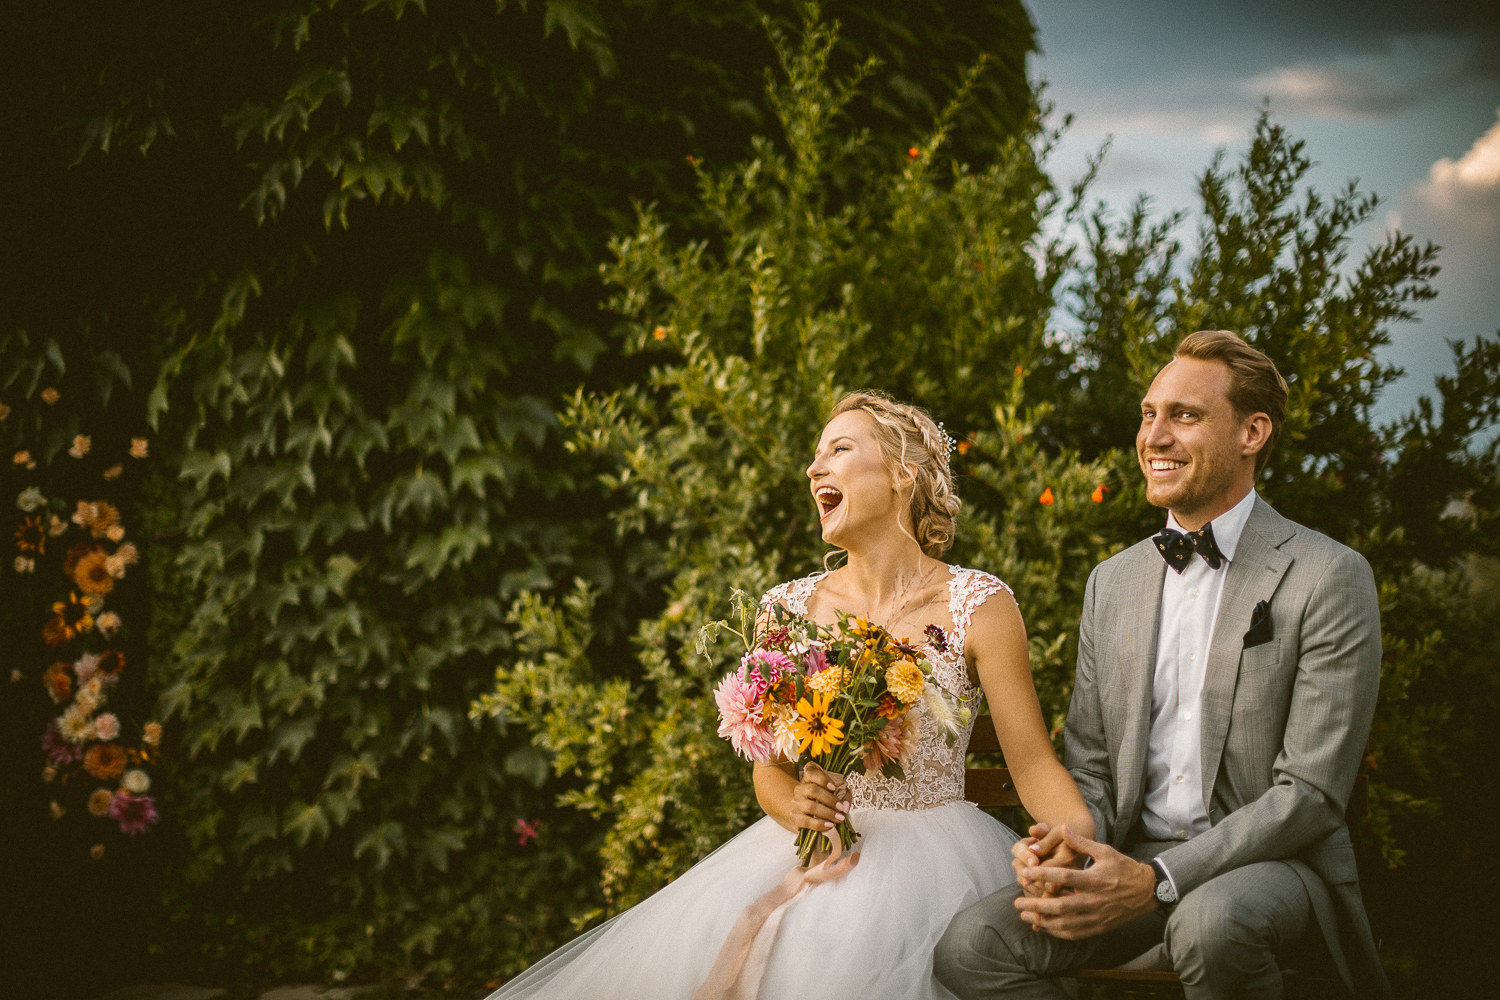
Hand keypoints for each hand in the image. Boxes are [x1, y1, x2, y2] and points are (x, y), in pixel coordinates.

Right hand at [789, 762, 849, 833]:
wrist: (804, 812)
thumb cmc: (823, 800)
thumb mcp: (835, 792)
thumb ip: (844, 796)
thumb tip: (845, 807)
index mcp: (808, 779)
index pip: (812, 774)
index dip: (823, 779)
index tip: (834, 787)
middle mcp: (799, 789)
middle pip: (813, 790)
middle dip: (830, 800)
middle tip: (841, 808)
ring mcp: (795, 803)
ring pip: (810, 806)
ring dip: (827, 813)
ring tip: (839, 818)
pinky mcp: (794, 817)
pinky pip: (806, 821)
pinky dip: (819, 824)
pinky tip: (830, 825)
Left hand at [1013, 826, 1157, 939]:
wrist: (1147, 891)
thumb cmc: (1124, 868)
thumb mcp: (1105, 851)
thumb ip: (1081, 842)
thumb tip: (1062, 827)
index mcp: (1095, 879)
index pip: (1065, 877)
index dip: (1043, 875)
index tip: (1025, 873)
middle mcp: (1095, 900)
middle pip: (1061, 906)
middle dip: (1036, 905)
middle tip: (1017, 903)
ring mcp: (1097, 916)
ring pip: (1066, 923)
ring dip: (1043, 921)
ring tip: (1025, 916)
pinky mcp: (1099, 927)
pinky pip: (1076, 933)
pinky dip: (1058, 932)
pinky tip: (1045, 926)